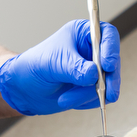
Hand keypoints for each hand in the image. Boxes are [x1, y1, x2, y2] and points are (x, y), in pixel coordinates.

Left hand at [0, 19, 119, 115]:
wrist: (23, 89)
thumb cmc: (35, 66)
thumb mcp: (54, 64)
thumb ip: (75, 68)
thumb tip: (94, 75)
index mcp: (83, 34)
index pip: (107, 35)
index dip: (112, 49)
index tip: (107, 66)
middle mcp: (92, 51)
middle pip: (113, 62)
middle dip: (107, 80)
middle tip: (106, 93)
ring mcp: (94, 70)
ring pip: (108, 83)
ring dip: (88, 95)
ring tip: (64, 99)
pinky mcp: (93, 88)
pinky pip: (100, 97)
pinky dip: (86, 102)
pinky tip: (68, 99)